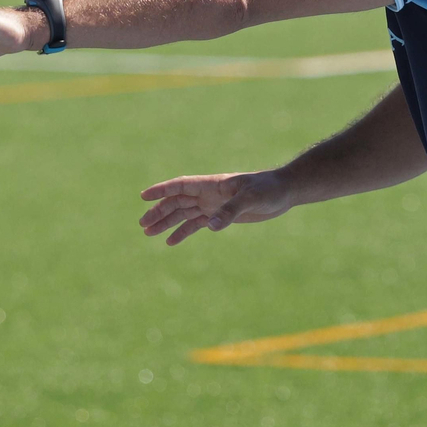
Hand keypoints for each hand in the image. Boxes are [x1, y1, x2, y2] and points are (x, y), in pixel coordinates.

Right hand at [138, 170, 294, 245]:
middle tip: (142, 224)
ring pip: (183, 213)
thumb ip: (231, 211)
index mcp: (212, 184)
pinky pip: (196, 224)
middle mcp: (209, 194)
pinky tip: (171, 242)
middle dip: (159, 212)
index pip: (181, 186)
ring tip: (148, 233)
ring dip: (166, 222)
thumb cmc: (269, 189)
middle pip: (177, 202)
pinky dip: (183, 232)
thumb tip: (210, 226)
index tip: (143, 196)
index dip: (161, 190)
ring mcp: (213, 204)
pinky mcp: (221, 215)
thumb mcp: (252, 199)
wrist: (284, 192)